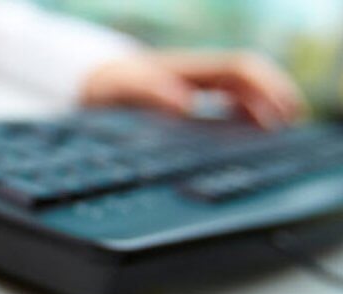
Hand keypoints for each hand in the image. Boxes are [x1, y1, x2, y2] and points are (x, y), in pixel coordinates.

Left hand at [82, 51, 303, 128]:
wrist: (93, 85)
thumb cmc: (109, 86)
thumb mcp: (124, 88)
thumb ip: (152, 93)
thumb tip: (187, 105)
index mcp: (190, 69)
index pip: (240, 70)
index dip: (265, 88)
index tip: (280, 112)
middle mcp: (198, 75)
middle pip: (250, 80)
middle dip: (275, 98)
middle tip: (290, 126)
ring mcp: (197, 86)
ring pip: (243, 92)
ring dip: (264, 109)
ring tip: (278, 134)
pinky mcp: (191, 101)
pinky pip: (229, 103)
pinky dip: (245, 116)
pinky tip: (249, 135)